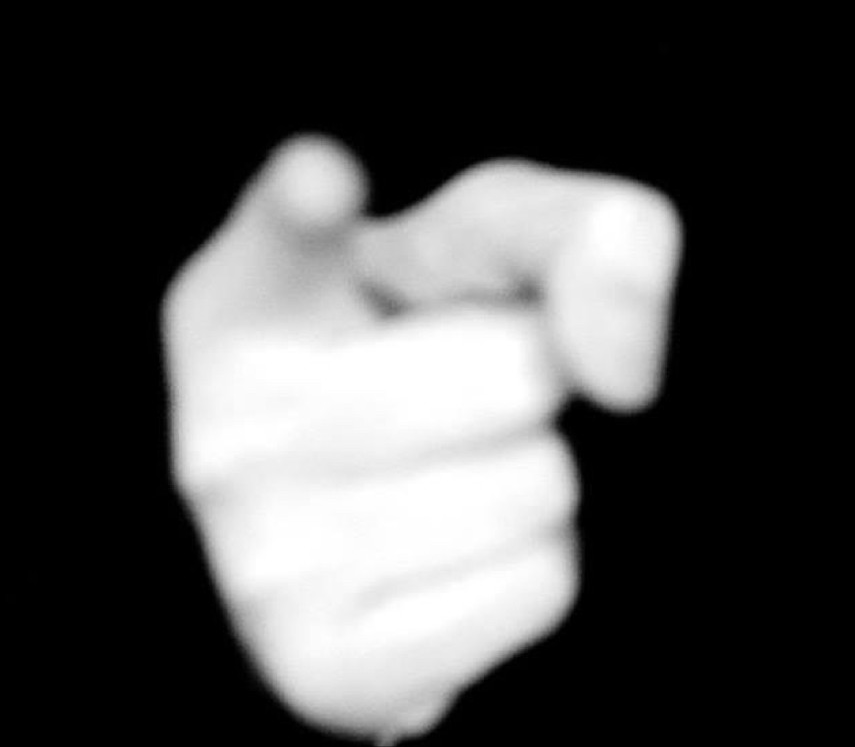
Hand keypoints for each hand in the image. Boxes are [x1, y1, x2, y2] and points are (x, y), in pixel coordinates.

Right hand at [163, 137, 681, 737]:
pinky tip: (452, 551)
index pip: (280, 232)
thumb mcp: (500, 240)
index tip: (324, 183)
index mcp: (249, 292)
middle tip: (459, 389)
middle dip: (532, 374)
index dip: (307, 203)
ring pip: (540, 486)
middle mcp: (229, 427)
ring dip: (534, 471)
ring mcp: (264, 562)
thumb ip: (590, 234)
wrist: (364, 511)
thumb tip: (624, 371)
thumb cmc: (428, 337)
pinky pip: (540, 587)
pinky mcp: (329, 672)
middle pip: (522, 371)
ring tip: (451, 466)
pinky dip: (532, 567)